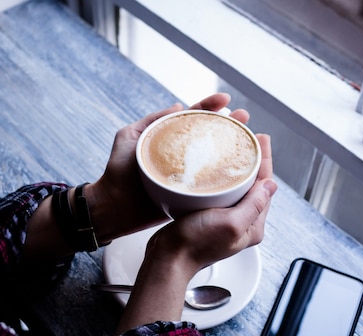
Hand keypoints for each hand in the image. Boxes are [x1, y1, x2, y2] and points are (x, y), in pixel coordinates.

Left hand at [87, 93, 249, 242]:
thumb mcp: (128, 137)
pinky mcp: (189, 195)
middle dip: (230, 125)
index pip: (192, 118)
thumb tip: (179, 106)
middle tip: (245, 118)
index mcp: (168, 139)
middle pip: (210, 136)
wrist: (112, 208)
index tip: (225, 99)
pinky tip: (242, 171)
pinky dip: (227, 178)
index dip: (209, 106)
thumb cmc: (116, 172)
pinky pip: (211, 185)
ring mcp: (186, 175)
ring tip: (250, 139)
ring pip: (214, 158)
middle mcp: (180, 155)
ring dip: (234, 148)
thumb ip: (151, 120)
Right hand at [115, 133, 275, 333]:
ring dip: (237, 168)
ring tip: (235, 147)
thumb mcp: (231, 223)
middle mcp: (241, 223)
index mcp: (252, 226)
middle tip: (250, 138)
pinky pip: (220, 193)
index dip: (265, 161)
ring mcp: (224, 220)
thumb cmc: (196, 244)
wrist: (168, 258)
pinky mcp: (208, 217)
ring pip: (237, 188)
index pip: (265, 187)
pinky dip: (220, 178)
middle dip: (254, 161)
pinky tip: (214, 167)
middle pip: (253, 186)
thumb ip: (253, 205)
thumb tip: (271, 186)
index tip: (261, 139)